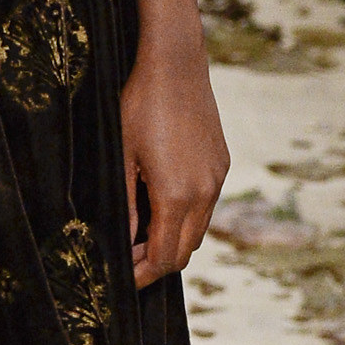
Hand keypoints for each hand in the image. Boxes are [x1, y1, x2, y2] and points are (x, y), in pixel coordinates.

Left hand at [121, 45, 227, 288]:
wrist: (176, 65)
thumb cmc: (141, 106)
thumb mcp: (123, 157)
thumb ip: (126, 205)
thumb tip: (125, 241)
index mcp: (177, 195)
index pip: (164, 257)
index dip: (143, 275)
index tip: (123, 279)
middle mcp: (204, 192)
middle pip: (185, 252)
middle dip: (156, 264)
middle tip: (127, 261)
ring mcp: (217, 179)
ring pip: (198, 231)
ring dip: (172, 241)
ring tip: (141, 235)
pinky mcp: (221, 165)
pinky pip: (206, 206)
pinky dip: (186, 219)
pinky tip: (161, 206)